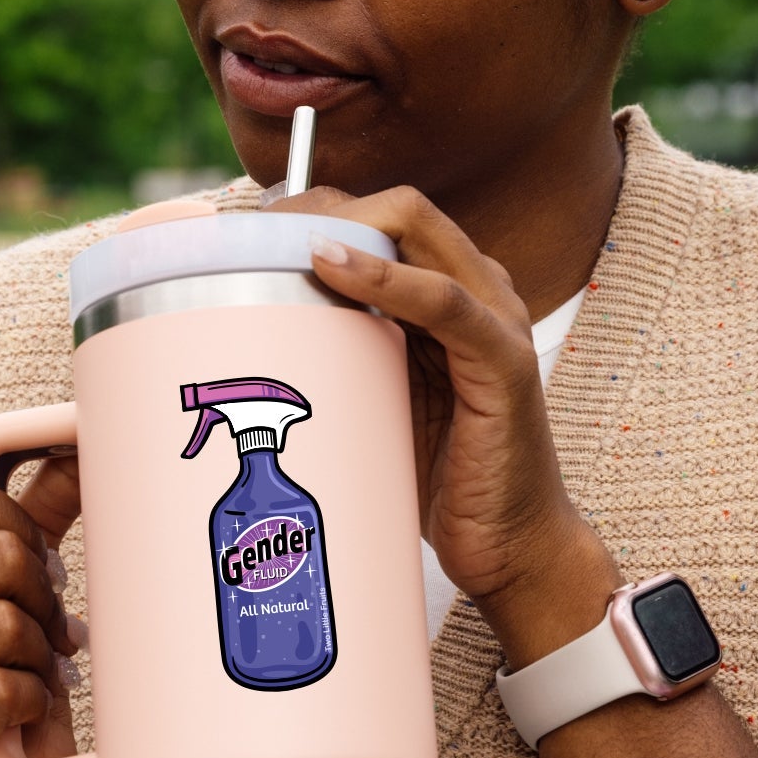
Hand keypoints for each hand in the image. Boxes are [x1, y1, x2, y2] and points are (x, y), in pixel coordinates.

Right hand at [0, 458, 86, 757]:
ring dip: (40, 649)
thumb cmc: (0, 660)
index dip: (19, 522)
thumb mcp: (14, 576)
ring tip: (32, 668)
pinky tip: (21, 711)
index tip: (30, 561)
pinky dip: (33, 697)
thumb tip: (84, 434)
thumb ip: (39, 504)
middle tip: (43, 626)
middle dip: (40, 592)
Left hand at [283, 186, 617, 660]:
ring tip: (274, 242)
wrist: (512, 549)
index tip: (246, 231)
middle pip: (394, 209)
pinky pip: (443, 299)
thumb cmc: (441, 476)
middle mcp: (479, 288)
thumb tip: (251, 331)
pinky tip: (330, 264)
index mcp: (450, 288)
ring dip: (339, 227)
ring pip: (416, 233)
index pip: (380, 214)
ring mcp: (498, 317)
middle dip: (316, 209)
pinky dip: (385, 277)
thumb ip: (342, 350)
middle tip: (246, 237)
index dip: (314, 207)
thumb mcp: (377, 394)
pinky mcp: (504, 359)